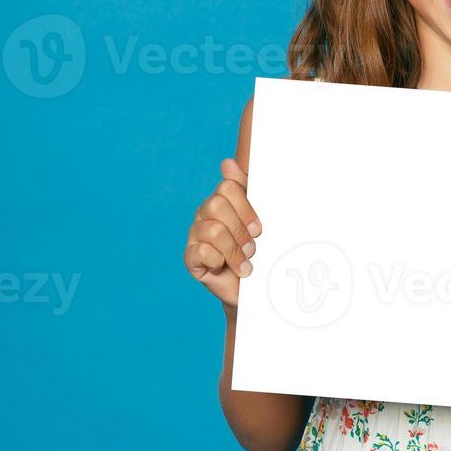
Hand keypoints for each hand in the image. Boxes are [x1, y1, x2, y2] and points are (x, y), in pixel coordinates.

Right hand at [184, 157, 262, 308]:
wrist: (254, 289)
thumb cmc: (260, 251)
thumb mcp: (260, 219)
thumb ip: (247, 188)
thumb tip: (227, 162)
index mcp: (222, 199)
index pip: (227, 187)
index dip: (245, 208)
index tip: (259, 228)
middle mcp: (205, 214)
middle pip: (216, 206)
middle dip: (240, 230)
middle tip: (252, 247)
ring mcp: (195, 235)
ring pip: (213, 230)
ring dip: (234, 250)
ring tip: (245, 263)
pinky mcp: (191, 258)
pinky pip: (201, 252)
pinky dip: (218, 262)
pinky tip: (224, 268)